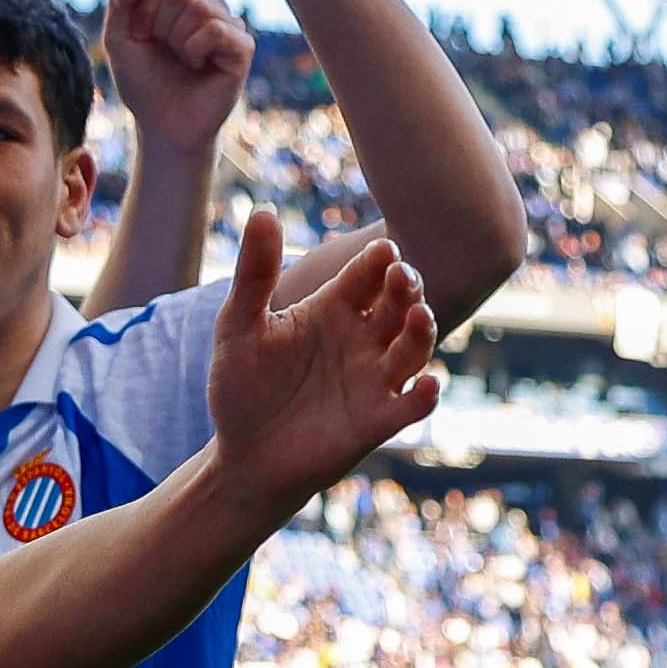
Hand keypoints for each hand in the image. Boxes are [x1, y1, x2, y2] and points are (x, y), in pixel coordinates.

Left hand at [102, 0, 251, 151]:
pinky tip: (198, 65)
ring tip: (182, 60)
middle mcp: (209, 4)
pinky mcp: (242, 47)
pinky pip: (216, 29)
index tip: (142, 36)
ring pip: (197, 5)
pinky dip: (195, 49)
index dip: (143, 5)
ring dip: (176, 39)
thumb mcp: (118, 37)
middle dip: (158, 24)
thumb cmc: (143, 81)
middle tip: (163, 51)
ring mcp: (228, 24)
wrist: (162, 125)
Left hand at [203, 211, 437, 517]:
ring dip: (422, 330)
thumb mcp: (239, 325)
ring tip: (418, 314)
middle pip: (399, 303)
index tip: (383, 251)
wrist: (244, 455)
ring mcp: (374, 378)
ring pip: (413, 347)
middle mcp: (362, 338)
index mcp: (333, 308)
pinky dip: (424, 394)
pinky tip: (427, 384)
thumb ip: (254, 273)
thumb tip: (261, 212)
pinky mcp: (377, 420)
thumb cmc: (241, 385)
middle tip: (402, 275)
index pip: (367, 274)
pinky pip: (411, 404)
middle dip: (406, 287)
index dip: (378, 262)